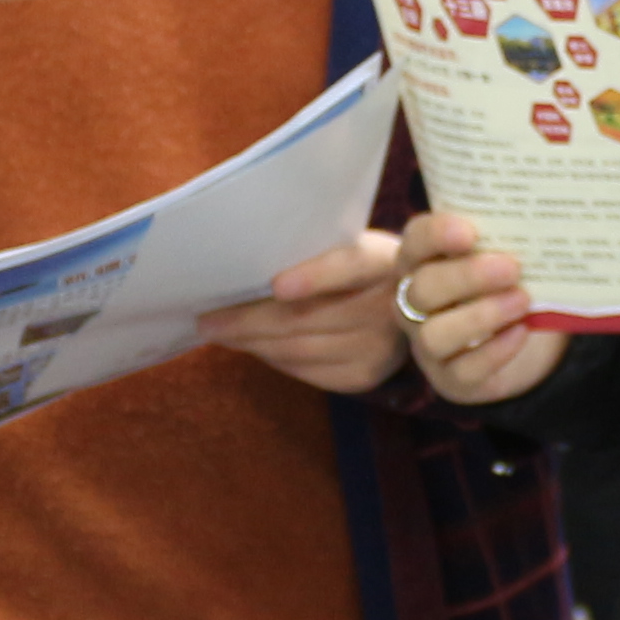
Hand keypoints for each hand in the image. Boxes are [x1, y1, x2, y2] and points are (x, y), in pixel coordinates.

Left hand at [202, 231, 414, 395]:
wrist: (411, 301)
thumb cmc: (359, 264)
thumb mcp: (347, 243)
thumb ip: (310, 250)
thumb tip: (242, 267)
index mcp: (382, 260)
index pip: (349, 266)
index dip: (314, 277)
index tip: (276, 285)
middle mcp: (388, 308)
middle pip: (309, 318)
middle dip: (249, 321)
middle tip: (208, 320)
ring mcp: (378, 348)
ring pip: (300, 350)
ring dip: (252, 343)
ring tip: (220, 333)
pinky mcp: (365, 376)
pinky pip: (306, 372)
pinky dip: (273, 359)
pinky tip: (252, 347)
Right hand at [395, 211, 568, 406]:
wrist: (523, 337)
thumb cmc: (508, 282)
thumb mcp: (503, 253)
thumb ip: (506, 237)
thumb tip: (537, 221)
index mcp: (423, 261)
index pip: (415, 241)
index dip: (435, 235)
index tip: (470, 231)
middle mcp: (415, 303)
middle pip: (421, 289)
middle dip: (465, 277)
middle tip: (511, 267)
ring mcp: (428, 345)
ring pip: (433, 335)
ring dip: (479, 316)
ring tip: (521, 301)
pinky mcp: (450, 379)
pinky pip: (463, 371)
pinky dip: (494, 352)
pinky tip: (521, 332)